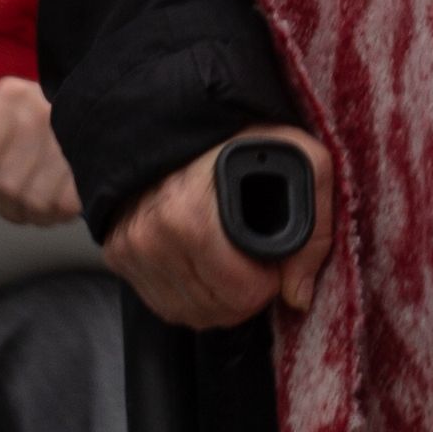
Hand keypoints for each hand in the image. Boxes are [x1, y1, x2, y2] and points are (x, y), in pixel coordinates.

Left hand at [0, 80, 78, 228]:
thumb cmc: (36, 121)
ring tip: (35, 199)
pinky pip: (60, 208)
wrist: (96, 110)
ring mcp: (68, 140)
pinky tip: (57, 199)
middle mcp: (39, 114)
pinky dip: (55, 213)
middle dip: (3, 203)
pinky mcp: (91, 166)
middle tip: (12, 198)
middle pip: (4, 187)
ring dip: (29, 212)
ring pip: (31, 203)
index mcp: (10, 99)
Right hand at [101, 134, 334, 331]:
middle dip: (247, 290)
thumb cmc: (240, 136)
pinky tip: (205, 263)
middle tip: (253, 254)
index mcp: (189, 215)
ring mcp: (130, 248)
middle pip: (217, 309)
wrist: (179, 117)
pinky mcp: (118, 255)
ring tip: (230, 256)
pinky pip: (165, 305)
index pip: (240, 294)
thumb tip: (298, 295)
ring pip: (191, 314)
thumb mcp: (300, 160)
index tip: (271, 254)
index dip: (270, 279)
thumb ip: (314, 227)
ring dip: (220, 297)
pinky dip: (192, 295)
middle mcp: (150, 236)